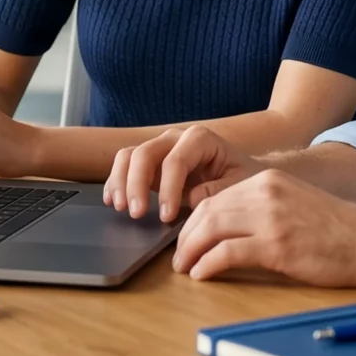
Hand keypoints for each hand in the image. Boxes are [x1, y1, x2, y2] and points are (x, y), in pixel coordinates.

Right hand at [104, 127, 262, 221]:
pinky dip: (115, 182)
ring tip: (122, 209)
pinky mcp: (149, 164)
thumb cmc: (242, 178)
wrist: (241, 173)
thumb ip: (217, 190)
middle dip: (136, 185)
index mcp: (199, 139)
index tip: (167, 216)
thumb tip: (190, 197)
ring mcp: (159, 149)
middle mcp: (175, 139)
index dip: (167, 188)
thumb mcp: (240, 186)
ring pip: (129, 156)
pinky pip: (124, 165)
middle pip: (145, 153)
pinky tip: (113, 202)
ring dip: (120, 182)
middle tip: (136, 215)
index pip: (175, 160)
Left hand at [172, 170, 355, 284]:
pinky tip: (202, 274)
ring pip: (211, 229)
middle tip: (178, 257)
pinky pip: (227, 253)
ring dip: (190, 251)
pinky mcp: (277, 245)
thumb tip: (226, 229)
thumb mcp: (294, 204)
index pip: (215, 197)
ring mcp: (271, 218)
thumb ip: (262, 209)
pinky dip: (208, 264)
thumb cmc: (337, 229)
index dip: (194, 221)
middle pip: (207, 211)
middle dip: (186, 237)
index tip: (186, 239)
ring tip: (184, 267)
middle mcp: (265, 192)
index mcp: (267, 181)